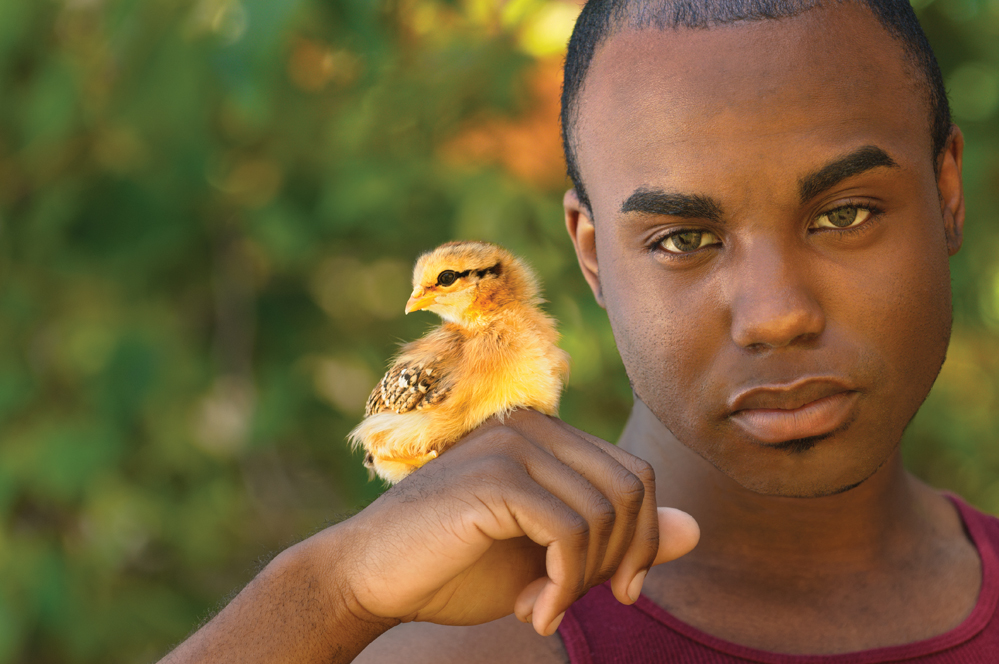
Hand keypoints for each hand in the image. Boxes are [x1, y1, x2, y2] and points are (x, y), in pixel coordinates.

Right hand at [324, 409, 699, 636]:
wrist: (370, 577)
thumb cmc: (455, 566)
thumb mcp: (550, 558)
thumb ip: (617, 539)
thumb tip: (695, 530)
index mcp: (546, 436)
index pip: (634, 476)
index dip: (641, 540)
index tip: (618, 591)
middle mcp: (534, 426)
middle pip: (633, 487)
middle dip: (622, 559)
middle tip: (576, 601)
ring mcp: (514, 445)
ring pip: (606, 511)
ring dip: (587, 580)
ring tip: (545, 609)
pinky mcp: (496, 477)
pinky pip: (570, 531)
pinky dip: (565, 585)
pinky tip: (533, 612)